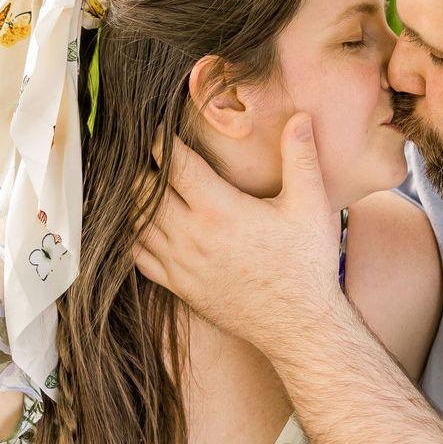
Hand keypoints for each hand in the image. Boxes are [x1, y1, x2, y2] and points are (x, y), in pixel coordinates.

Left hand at [134, 114, 342, 358]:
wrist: (299, 326)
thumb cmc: (307, 265)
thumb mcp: (310, 206)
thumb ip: (301, 157)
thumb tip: (300, 117)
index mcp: (219, 210)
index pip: (174, 164)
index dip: (160, 141)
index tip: (158, 128)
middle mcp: (192, 236)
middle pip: (143, 191)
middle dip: (142, 168)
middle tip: (146, 153)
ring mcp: (181, 264)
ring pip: (135, 223)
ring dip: (132, 201)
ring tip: (139, 182)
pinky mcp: (178, 287)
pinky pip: (138, 257)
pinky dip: (131, 236)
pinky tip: (140, 224)